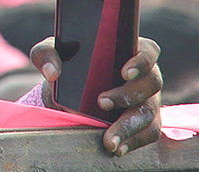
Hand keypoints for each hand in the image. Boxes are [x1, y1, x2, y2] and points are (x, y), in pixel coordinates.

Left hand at [31, 36, 162, 156]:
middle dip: (128, 95)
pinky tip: (116, 147)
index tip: (124, 72)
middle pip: (151, 83)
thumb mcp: (52, 53)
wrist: (67, 91)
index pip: (148, 51)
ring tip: (108, 139)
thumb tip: (52, 72)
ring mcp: (148, 99)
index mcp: (127, 50)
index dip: (141, 61)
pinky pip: (148, 133)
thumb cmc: (66, 64)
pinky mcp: (146, 121)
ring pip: (149, 112)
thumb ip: (46, 54)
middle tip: (102, 103)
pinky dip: (133, 142)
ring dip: (130, 127)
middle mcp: (144, 75)